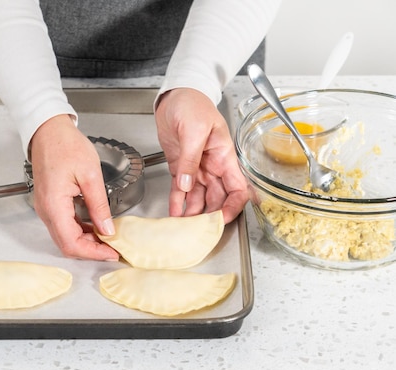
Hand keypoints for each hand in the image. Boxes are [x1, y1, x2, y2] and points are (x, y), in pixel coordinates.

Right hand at [29, 114, 118, 260]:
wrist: (48, 130)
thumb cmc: (65, 145)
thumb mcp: (90, 175)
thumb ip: (99, 205)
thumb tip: (107, 229)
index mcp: (54, 205)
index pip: (72, 243)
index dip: (93, 253)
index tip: (112, 252)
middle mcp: (46, 210)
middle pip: (67, 245)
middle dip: (91, 250)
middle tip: (113, 248)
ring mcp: (45, 208)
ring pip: (65, 237)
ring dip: (86, 241)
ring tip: (108, 238)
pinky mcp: (49, 203)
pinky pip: (64, 225)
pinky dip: (80, 231)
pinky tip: (95, 226)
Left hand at [155, 88, 248, 222]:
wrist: (173, 96)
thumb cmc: (192, 105)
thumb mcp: (194, 130)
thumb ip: (191, 159)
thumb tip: (189, 185)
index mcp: (225, 156)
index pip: (237, 188)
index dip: (233, 207)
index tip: (222, 221)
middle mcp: (213, 166)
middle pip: (217, 198)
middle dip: (209, 216)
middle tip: (198, 231)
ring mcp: (197, 168)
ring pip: (199, 197)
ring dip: (192, 212)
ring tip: (183, 226)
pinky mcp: (181, 167)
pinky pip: (181, 189)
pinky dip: (178, 202)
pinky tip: (173, 212)